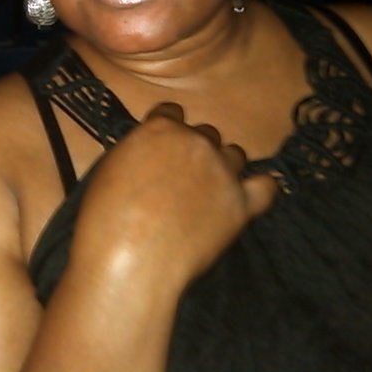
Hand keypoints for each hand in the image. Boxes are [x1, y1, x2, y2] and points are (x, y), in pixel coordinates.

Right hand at [76, 102, 277, 287]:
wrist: (130, 259)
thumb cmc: (105, 217)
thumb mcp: (112, 167)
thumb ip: (140, 152)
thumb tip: (152, 159)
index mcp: (161, 128)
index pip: (171, 112)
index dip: (166, 129)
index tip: (160, 149)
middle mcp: (196, 142)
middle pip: (206, 133)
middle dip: (194, 150)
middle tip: (180, 178)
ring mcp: (222, 172)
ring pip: (235, 155)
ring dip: (223, 167)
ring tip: (208, 191)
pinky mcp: (241, 205)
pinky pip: (266, 187)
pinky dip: (258, 188)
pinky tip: (246, 197)